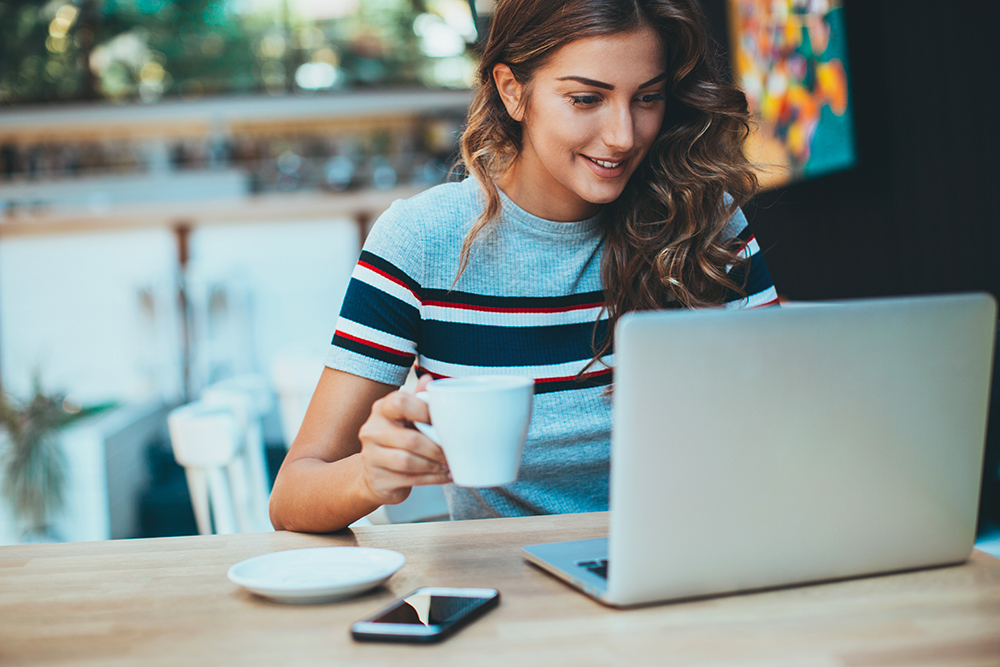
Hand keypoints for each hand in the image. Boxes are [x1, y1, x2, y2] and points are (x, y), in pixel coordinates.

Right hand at [357, 374, 449, 504]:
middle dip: (436, 448)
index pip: (400, 402)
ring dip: (434, 465)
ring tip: (448, 464)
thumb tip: (429, 378)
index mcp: (381, 409)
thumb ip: (418, 399)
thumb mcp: (407, 417)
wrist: (374, 473)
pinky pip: (409, 479)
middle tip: (451, 451)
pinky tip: (442, 475)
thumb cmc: (397, 439)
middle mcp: (372, 430)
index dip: (424, 411)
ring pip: (408, 461)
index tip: (441, 421)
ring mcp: (371, 456)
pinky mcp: (377, 479)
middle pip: (409, 439)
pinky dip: (431, 479)